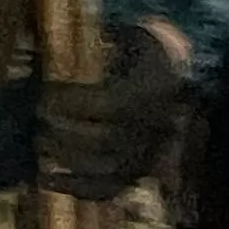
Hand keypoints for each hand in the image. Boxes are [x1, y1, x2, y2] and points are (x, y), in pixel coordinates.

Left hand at [38, 20, 193, 200]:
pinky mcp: (137, 176)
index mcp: (154, 95)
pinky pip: (105, 190)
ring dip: (65, 158)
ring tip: (39, 144)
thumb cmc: (150, 58)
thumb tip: (74, 39)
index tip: (46, 95)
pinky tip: (42, 179)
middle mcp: (153, 130)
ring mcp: (147, 156)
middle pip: (104, 139)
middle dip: (65, 130)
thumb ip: (110, 39)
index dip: (74, 102)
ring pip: (103, 167)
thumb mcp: (136, 38)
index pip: (110, 104)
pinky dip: (71, 187)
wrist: (189, 88)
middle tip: (39, 119)